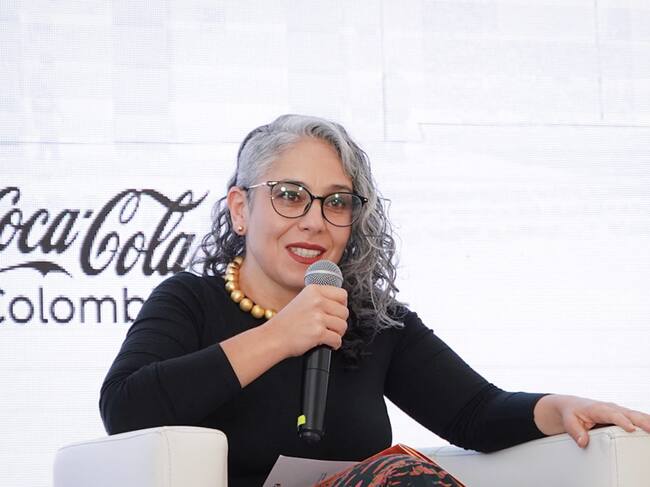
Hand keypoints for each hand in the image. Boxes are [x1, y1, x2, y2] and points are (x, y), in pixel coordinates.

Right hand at [266, 284, 348, 357]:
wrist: (273, 338)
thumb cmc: (287, 323)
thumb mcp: (302, 300)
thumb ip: (320, 299)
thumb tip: (340, 304)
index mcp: (314, 290)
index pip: (342, 294)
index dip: (342, 305)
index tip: (336, 312)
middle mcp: (317, 301)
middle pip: (344, 312)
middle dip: (339, 322)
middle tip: (329, 327)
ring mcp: (317, 317)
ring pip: (343, 326)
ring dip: (337, 334)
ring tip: (327, 335)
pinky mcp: (318, 332)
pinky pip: (337, 340)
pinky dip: (334, 344)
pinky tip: (326, 344)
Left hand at [534, 394, 649, 447]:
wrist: (571, 406)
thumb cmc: (571, 413)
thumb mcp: (569, 422)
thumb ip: (575, 432)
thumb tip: (583, 442)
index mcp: (598, 408)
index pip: (612, 414)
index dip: (622, 421)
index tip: (630, 428)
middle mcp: (610, 408)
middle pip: (628, 413)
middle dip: (641, 421)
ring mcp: (617, 411)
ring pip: (635, 415)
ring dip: (646, 421)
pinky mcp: (622, 416)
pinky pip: (636, 418)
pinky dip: (645, 421)